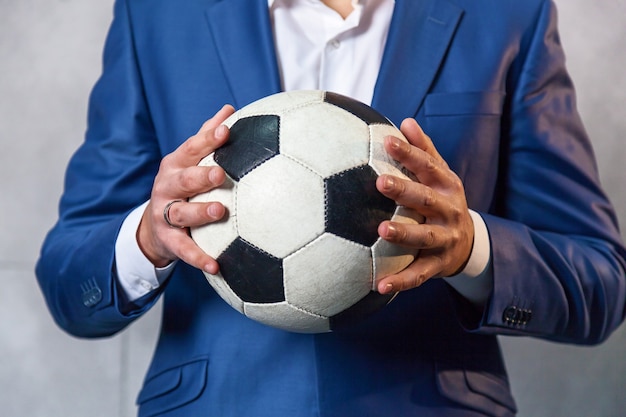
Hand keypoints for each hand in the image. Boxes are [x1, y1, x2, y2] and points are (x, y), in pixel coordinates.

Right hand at [137, 105, 234, 272]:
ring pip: (181, 213)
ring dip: (200, 213)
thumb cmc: (183, 186)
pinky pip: (184, 250)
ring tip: (219, 211)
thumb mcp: (190, 161)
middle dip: (201, 176)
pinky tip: (217, 266)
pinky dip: (199, 258)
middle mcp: (168, 187)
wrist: (154, 225)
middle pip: (184, 179)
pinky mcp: (168, 240)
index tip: (227, 130)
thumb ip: (207, 136)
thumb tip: (230, 109)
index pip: (192, 148)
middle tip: (221, 174)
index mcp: (177, 165)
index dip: (208, 139)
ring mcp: (165, 214)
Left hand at [375, 118, 473, 293]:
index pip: (428, 166)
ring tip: (382, 231)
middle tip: (380, 182)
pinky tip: (379, 286)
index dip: (409, 153)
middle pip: (426, 200)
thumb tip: (405, 122)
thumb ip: (424, 151)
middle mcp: (449, 211)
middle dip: (405, 191)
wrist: (469, 243)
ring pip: (424, 237)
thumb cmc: (443, 200)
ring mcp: (445, 239)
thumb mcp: (440, 175)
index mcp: (446, 186)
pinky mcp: (438, 265)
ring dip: (404, 235)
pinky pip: (418, 274)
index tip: (388, 141)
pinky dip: (400, 281)